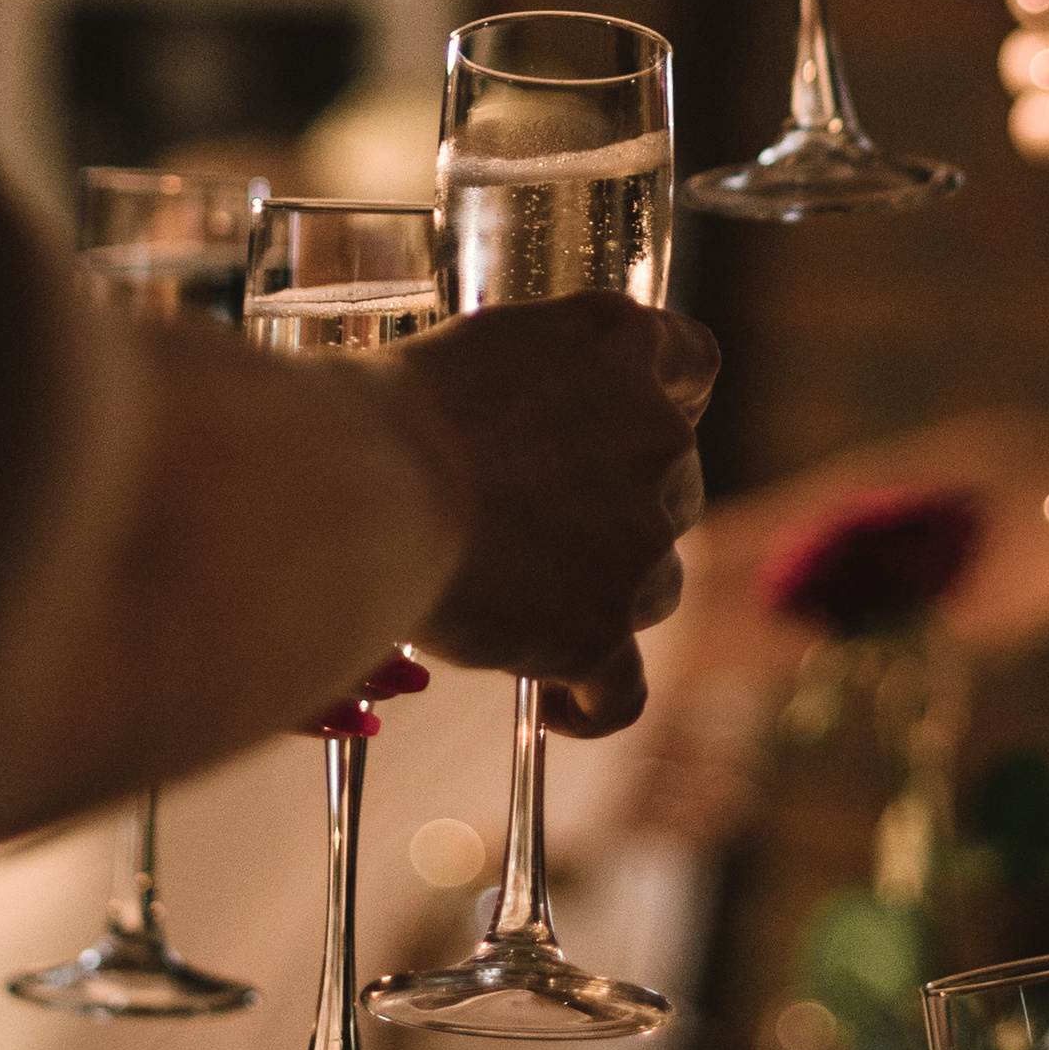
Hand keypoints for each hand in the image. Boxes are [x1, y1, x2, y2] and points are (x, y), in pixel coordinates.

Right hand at [383, 294, 716, 735]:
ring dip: (605, 599)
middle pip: (672, 488)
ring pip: (657, 586)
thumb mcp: (476, 357)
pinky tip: (558, 705)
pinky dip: (594, 703)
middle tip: (535, 533)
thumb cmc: (381, 413)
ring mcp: (638, 539)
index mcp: (617, 345)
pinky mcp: (602, 630)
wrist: (356, 487)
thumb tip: (522, 436)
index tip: (623, 430)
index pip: (692, 364)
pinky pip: (624, 690)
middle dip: (619, 514)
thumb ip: (533, 388)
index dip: (665, 402)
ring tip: (522, 614)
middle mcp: (654, 434)